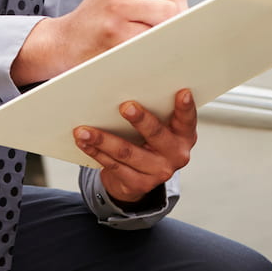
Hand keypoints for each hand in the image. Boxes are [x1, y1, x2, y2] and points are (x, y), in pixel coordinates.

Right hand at [12, 0, 186, 84]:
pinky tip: (142, 44)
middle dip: (178, 12)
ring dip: (168, 28)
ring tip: (154, 34)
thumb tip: (185, 1)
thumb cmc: (97, 18)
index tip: (176, 2)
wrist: (64, 42)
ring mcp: (117, 9)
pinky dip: (156, 43)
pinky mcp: (117, 34)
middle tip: (165, 24)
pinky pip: (155, 36)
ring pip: (168, 14)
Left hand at [74, 89, 196, 204]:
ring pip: (127, 153)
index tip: (182, 92)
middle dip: (140, 120)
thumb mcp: (161, 126)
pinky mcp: (140, 184)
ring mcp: (159, 172)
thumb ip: (155, 110)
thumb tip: (128, 86)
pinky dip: (96, 152)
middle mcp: (176, 155)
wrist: (141, 176)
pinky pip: (114, 166)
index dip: (186, 107)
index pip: (187, 119)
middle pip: (156, 135)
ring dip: (103, 139)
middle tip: (125, 106)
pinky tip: (84, 143)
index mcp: (185, 135)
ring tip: (84, 130)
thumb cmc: (149, 140)